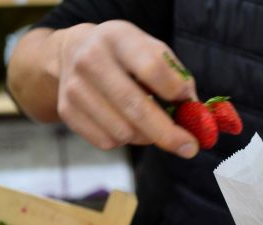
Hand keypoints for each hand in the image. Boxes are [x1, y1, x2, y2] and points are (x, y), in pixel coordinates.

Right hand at [57, 20, 198, 157]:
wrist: (70, 53)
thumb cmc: (123, 55)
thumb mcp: (149, 49)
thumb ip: (175, 76)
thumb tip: (195, 112)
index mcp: (118, 37)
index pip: (152, 67)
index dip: (175, 91)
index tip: (191, 107)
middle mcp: (92, 60)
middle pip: (135, 107)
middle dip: (168, 134)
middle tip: (189, 148)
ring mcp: (75, 87)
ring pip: (123, 131)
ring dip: (146, 137)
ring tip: (150, 125)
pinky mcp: (67, 111)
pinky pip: (106, 142)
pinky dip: (124, 141)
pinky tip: (125, 124)